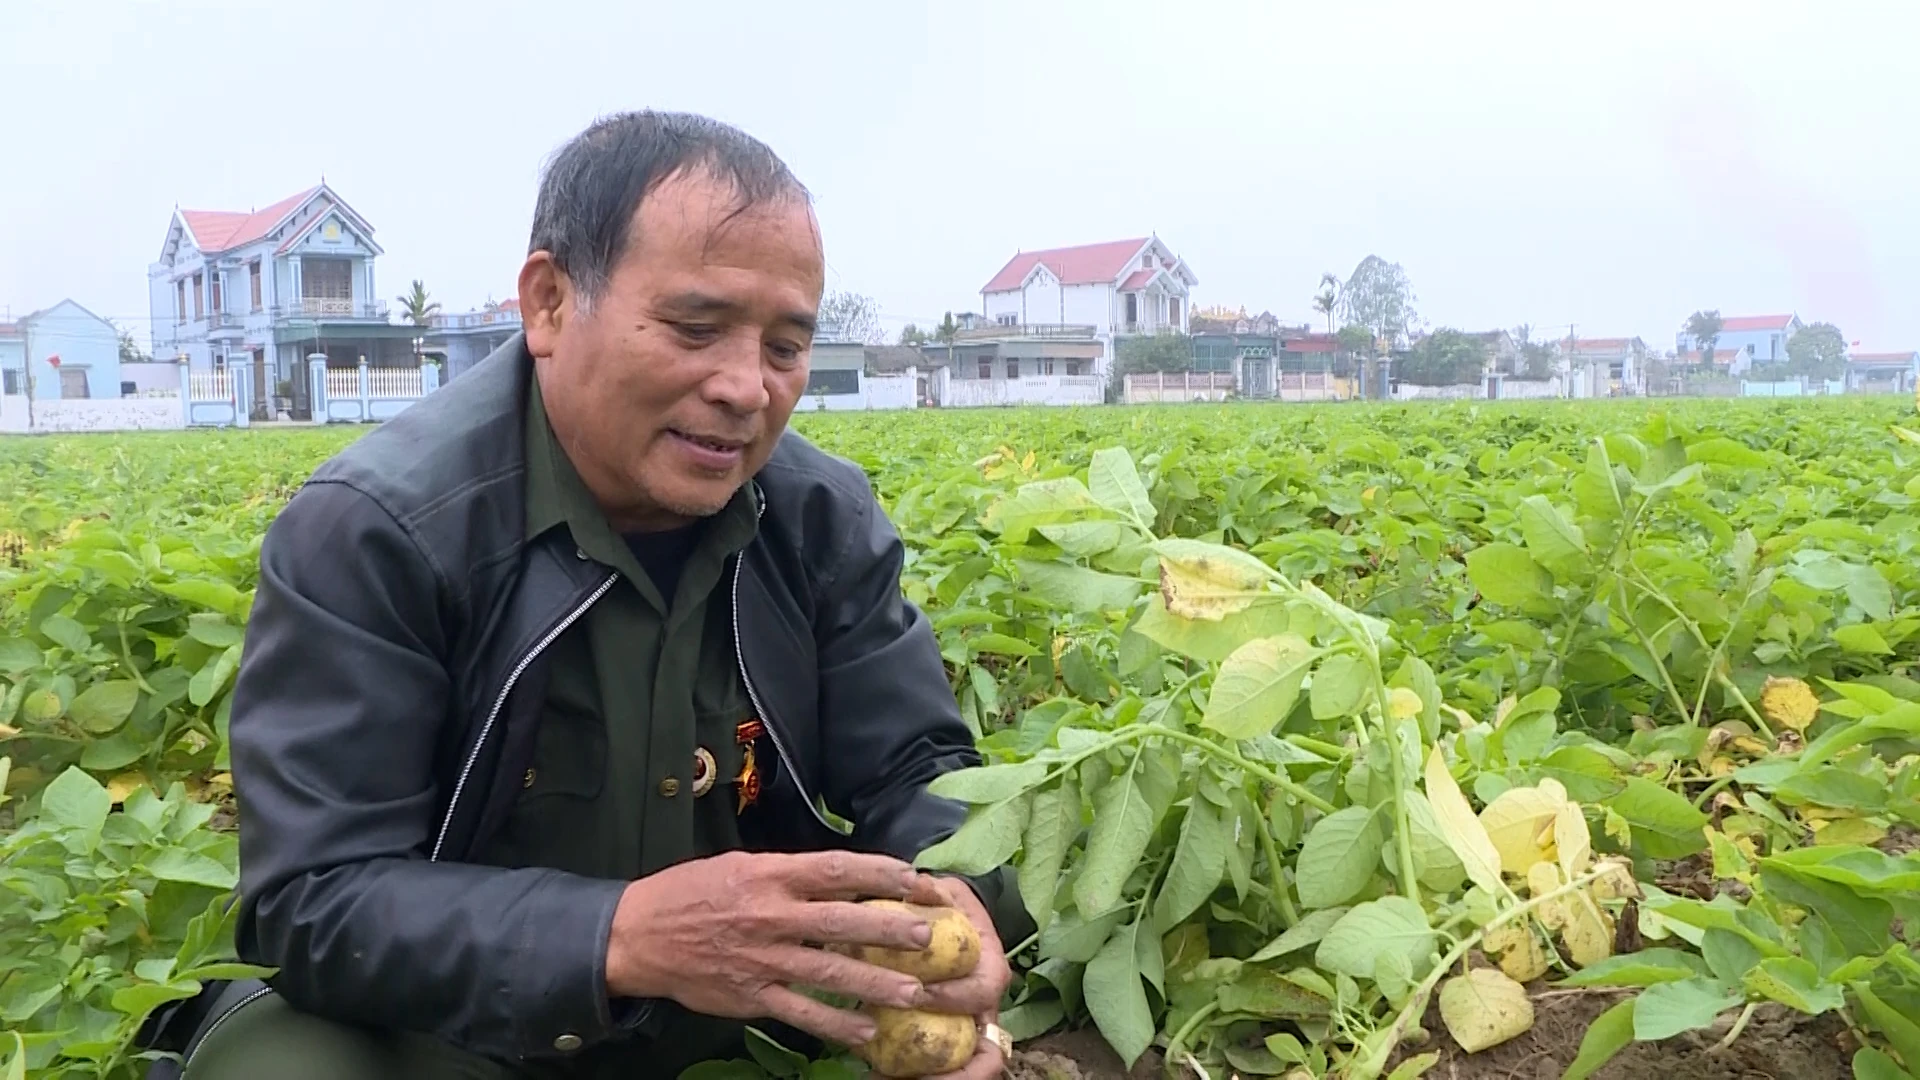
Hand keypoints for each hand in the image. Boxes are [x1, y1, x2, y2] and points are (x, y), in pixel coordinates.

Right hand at [604, 850, 937, 1047]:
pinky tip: (866, 1032)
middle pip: (841, 922)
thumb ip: (790, 874)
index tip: (915, 880)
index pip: (836, 870)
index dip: (880, 874)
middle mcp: (770, 915)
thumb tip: (843, 877)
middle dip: (889, 929)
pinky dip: (835, 1024)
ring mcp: (762, 959)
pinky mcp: (752, 996)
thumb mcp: (742, 866)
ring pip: (829, 972)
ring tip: (914, 992)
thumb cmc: (693, 892)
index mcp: (770, 875)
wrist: (638, 935)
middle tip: (928, 936)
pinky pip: (801, 1012)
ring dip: (874, 984)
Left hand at [904, 873, 1014, 1079]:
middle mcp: (986, 1010)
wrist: (955, 921)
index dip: (951, 997)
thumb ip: (932, 890)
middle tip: (899, 1071)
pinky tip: (873, 1074)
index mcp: (990, 971)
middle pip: (986, 1057)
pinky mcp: (948, 1041)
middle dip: (948, 1073)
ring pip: (964, 1071)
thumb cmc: (948, 908)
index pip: (979, 993)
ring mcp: (968, 1030)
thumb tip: (915, 884)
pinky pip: (936, 1071)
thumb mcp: (944, 892)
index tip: (916, 993)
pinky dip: (910, 1078)